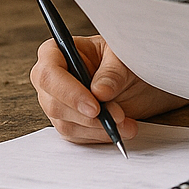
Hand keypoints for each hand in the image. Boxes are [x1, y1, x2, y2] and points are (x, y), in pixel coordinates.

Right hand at [29, 34, 187, 143]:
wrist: (140, 78)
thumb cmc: (126, 58)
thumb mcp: (123, 58)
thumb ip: (112, 73)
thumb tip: (98, 92)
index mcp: (58, 52)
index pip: (48, 73)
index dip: (68, 92)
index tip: (94, 106)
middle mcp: (53, 79)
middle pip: (54, 104)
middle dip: (88, 115)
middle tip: (117, 116)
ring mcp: (59, 102)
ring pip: (66, 124)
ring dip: (99, 128)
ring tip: (126, 123)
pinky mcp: (70, 122)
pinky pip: (78, 136)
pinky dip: (101, 135)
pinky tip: (121, 129)